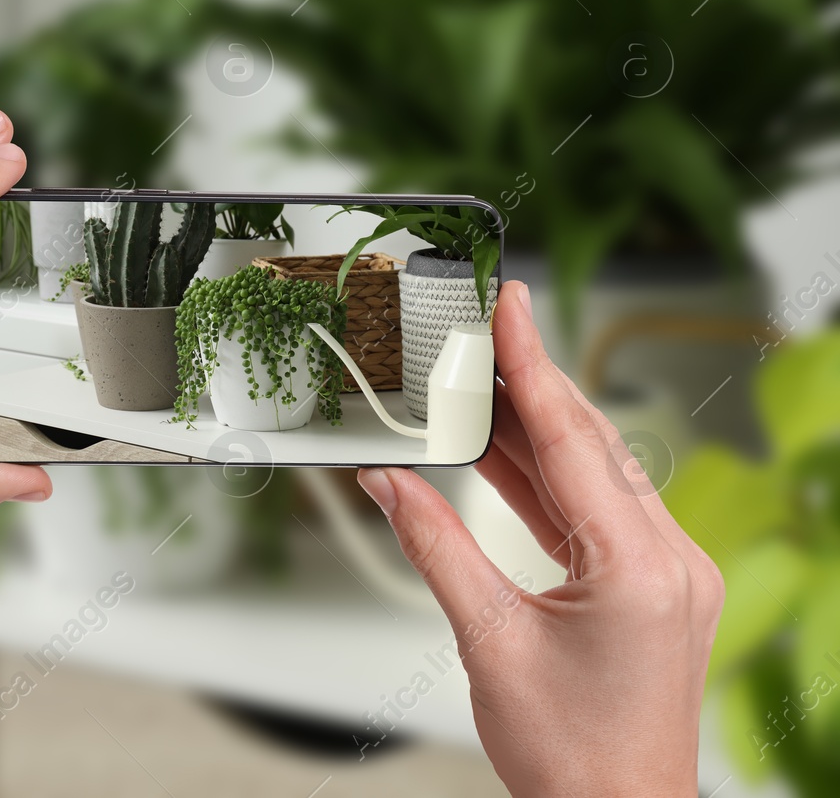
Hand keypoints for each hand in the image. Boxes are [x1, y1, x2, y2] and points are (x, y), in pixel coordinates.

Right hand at [357, 281, 722, 797]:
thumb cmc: (569, 755)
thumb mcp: (486, 640)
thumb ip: (434, 546)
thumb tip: (389, 481)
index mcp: (638, 569)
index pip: (572, 441)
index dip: (534, 365)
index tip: (513, 305)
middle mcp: (670, 561)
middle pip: (590, 445)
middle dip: (532, 384)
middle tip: (484, 332)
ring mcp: (668, 573)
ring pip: (594, 473)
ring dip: (535, 430)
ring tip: (477, 386)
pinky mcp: (654, 586)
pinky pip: (598, 511)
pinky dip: (546, 479)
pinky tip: (502, 453)